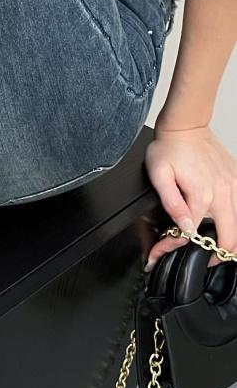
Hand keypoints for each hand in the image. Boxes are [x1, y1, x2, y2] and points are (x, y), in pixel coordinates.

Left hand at [144, 124, 236, 269]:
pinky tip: (222, 225)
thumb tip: (184, 226)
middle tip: (203, 259)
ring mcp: (234, 187)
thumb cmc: (169, 148)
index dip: (172, 246)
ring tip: (213, 248)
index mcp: (202, 195)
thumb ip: (172, 203)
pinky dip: (234, 223)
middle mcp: (224, 193)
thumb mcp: (159, 175)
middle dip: (216, 255)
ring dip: (229, 241)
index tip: (160, 251)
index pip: (191, 233)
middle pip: (230, 238)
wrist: (186, 127)